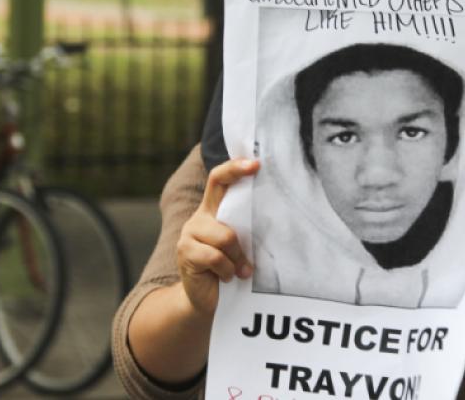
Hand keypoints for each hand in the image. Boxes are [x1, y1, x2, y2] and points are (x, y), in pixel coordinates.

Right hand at [175, 158, 259, 317]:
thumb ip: (248, 230)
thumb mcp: (242, 247)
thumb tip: (278, 215)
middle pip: (218, 190)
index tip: (256, 163)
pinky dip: (228, 270)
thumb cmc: (231, 271)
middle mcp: (200, 217)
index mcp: (214, 212)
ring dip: (238, 257)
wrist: (205, 301)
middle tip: (257, 184)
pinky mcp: (185, 252)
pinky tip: (227, 278)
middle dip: (239, 178)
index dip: (235, 167)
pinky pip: (216, 256)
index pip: (220, 179)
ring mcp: (190, 233)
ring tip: (240, 270)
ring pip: (226, 235)